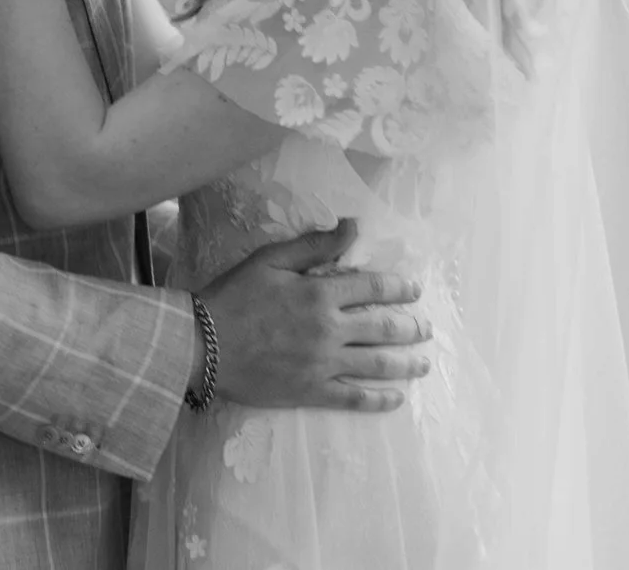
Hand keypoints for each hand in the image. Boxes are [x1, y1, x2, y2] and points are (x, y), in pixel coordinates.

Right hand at [194, 219, 431, 412]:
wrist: (202, 345)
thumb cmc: (233, 297)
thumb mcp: (270, 260)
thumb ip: (314, 245)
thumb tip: (352, 227)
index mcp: (320, 294)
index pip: (372, 287)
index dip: (398, 287)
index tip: (415, 289)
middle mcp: (329, 330)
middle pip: (383, 328)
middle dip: (411, 327)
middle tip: (426, 328)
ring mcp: (323, 364)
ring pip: (377, 365)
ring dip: (405, 364)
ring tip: (423, 364)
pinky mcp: (311, 392)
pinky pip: (354, 399)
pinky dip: (379, 400)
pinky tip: (395, 399)